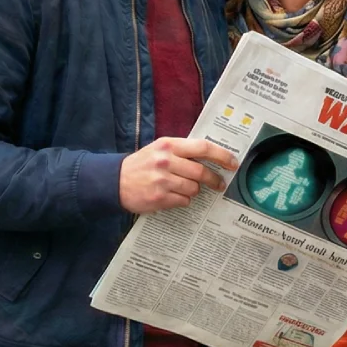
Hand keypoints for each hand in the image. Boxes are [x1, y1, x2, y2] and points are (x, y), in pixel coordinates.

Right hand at [120, 138, 239, 213]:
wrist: (113, 181)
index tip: (233, 163)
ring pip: (194, 188)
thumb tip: (212, 155)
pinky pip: (184, 201)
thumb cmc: (142, 164)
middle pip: (202, 172)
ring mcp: (162, 180)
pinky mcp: (159, 198)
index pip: (203, 147)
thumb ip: (183, 150)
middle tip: (220, 184)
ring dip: (194, 190)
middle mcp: (166, 161)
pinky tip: (172, 196)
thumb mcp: (160, 149)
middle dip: (214, 179)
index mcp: (169, 145)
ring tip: (182, 188)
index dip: (222, 156)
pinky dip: (183, 200)